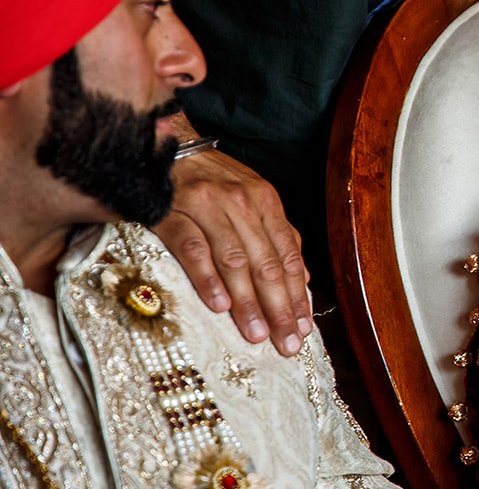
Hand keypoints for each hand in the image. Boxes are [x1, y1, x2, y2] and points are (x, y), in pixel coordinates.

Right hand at [153, 148, 311, 354]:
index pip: (288, 255)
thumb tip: (306, 280)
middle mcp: (241, 203)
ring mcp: (206, 206)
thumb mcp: (251, 201)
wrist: (162, 145)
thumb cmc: (210, 182)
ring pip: (234, 260)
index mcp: (265, 202)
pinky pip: (193, 249)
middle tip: (286, 343)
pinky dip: (208, 278)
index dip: (298, 293)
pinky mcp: (171, 211)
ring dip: (248, 301)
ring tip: (257, 334)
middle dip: (279, 307)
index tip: (304, 327)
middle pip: (266, 262)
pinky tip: (219, 306)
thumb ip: (277, 237)